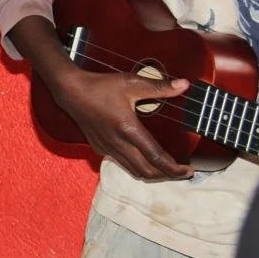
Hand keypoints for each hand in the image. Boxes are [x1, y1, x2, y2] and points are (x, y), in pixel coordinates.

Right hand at [54, 68, 192, 179]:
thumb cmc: (100, 86)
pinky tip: (142, 157)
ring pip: (133, 171)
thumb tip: (184, 85)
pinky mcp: (99, 147)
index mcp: (128, 129)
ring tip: (166, 168)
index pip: (156, 158)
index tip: (188, 169)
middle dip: (167, 175)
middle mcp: (117, 143)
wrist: (70, 91)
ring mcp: (107, 147)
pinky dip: (136, 166)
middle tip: (182, 171)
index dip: (174, 168)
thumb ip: (159, 86)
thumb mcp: (131, 82)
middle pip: (146, 171)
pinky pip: (121, 163)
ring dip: (152, 173)